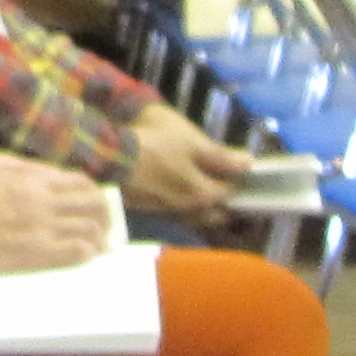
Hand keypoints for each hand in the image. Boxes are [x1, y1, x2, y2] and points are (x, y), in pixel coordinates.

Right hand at [0, 157, 115, 281]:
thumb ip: (24, 172)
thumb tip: (50, 176)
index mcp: (30, 179)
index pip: (78, 182)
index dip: (92, 193)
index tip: (95, 201)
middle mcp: (41, 200)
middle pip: (91, 204)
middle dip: (104, 214)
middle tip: (106, 224)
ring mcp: (40, 227)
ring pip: (89, 228)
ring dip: (100, 235)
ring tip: (100, 244)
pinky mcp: (36, 254)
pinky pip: (76, 252)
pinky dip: (87, 253)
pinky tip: (86, 256)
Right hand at [116, 104, 249, 215]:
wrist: (107, 156)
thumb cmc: (153, 143)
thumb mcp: (190, 141)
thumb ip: (220, 156)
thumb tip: (248, 164)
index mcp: (203, 195)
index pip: (231, 192)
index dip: (239, 178)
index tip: (241, 168)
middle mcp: (189, 210)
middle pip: (216, 212)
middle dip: (226, 201)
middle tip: (228, 183)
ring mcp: (168, 211)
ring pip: (196, 213)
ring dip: (206, 205)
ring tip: (206, 187)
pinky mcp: (150, 208)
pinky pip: (178, 209)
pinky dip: (185, 203)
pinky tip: (181, 189)